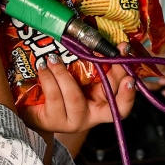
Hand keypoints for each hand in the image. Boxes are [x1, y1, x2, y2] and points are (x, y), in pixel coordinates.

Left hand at [18, 46, 135, 133]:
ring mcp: (72, 120)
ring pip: (74, 96)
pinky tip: (43, 67)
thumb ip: (93, 67)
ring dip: (64, 73)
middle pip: (106, 103)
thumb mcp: (80, 78)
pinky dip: (48, 78)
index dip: (128, 95)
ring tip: (53, 58)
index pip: (122, 106)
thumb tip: (100, 43)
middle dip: (103, 77)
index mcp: (102, 105)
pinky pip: (54, 96)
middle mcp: (90, 116)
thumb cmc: (60, 90)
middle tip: (104, 55)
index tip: (130, 78)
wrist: (33, 108)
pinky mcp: (53, 120)